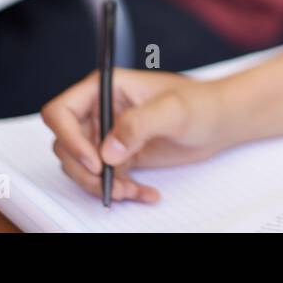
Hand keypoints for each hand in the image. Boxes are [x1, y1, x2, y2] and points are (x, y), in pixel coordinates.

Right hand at [41, 69, 225, 202]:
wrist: (221, 120)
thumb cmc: (202, 102)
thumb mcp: (174, 109)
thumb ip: (139, 124)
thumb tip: (108, 150)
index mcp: (105, 88)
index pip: (61, 112)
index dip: (68, 138)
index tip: (94, 160)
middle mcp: (101, 111)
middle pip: (66, 146)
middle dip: (85, 172)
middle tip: (111, 186)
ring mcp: (109, 134)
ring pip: (81, 168)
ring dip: (101, 186)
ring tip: (132, 191)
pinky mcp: (121, 155)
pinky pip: (105, 179)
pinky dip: (121, 191)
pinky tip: (146, 193)